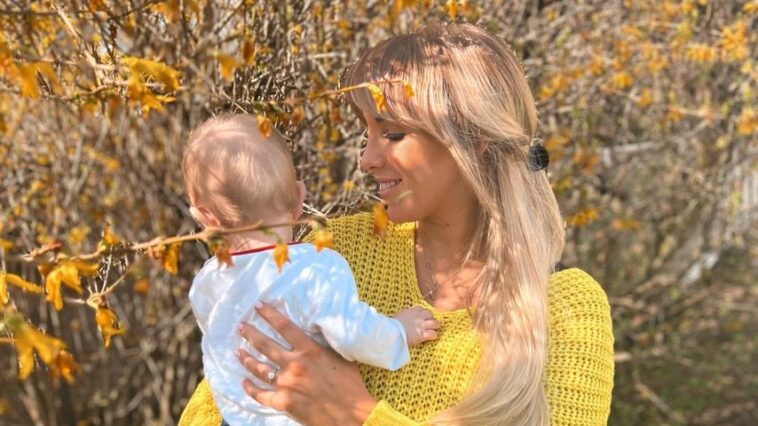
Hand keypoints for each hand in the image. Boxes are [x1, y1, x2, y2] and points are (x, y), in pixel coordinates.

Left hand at [237, 302, 377, 425]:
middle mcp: (294, 364)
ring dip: (246, 359)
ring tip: (238, 351)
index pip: (284, 326)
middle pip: (265, 344)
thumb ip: (324, 345)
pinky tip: (243, 382)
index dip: (269, 314)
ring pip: (259, 368)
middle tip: (240, 326)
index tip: (257, 306)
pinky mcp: (283, 402)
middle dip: (250, 333)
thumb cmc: (350, 386)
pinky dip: (250, 388)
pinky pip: (261, 394)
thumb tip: (316, 332)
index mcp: (309, 350)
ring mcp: (286, 384)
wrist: (351, 414)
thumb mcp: (340, 357)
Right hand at [395, 306, 439, 345]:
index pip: (421, 308)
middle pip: (430, 314)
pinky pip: (433, 334)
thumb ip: (406, 314)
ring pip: (435, 323)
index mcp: (412, 310)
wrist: (393, 332)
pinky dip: (433, 335)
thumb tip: (407, 315)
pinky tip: (431, 337)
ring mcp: (422, 325)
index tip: (422, 317)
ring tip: (433, 329)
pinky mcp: (423, 334)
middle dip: (431, 318)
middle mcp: (419, 316)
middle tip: (429, 323)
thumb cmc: (393, 324)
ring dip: (435, 326)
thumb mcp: (400, 315)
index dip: (423, 313)